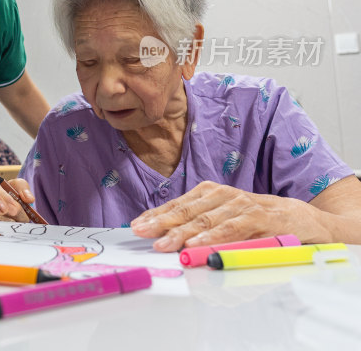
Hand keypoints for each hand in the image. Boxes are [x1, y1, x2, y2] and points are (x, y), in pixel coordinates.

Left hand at [130, 181, 308, 251]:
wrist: (301, 218)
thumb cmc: (256, 220)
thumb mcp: (224, 218)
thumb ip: (199, 225)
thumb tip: (166, 236)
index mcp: (210, 192)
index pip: (177, 204)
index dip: (155, 215)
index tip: (136, 225)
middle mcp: (223, 195)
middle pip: (186, 211)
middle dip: (161, 223)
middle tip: (142, 233)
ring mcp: (240, 204)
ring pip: (205, 220)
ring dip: (181, 233)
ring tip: (163, 243)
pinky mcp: (258, 217)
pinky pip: (231, 228)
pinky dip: (212, 237)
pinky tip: (196, 244)